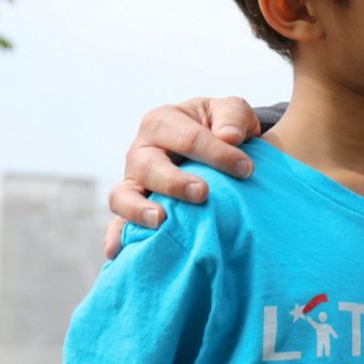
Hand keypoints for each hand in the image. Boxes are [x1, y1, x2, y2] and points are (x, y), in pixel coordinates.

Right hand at [103, 96, 259, 257]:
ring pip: (123, 195)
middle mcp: (142, 150)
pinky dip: (116, 236)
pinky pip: (118, 223)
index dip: (218, 154)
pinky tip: (119, 251)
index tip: (246, 170)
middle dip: (175, 181)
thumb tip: (229, 137)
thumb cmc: (221, 127)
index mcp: (163, 121)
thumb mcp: (231, 112)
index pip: (188, 138)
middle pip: (148, 166)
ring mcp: (134, 181)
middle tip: (202, 193)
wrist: (215, 144)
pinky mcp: (133, 207)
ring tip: (161, 220)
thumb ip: (233, 117)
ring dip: (139, 209)